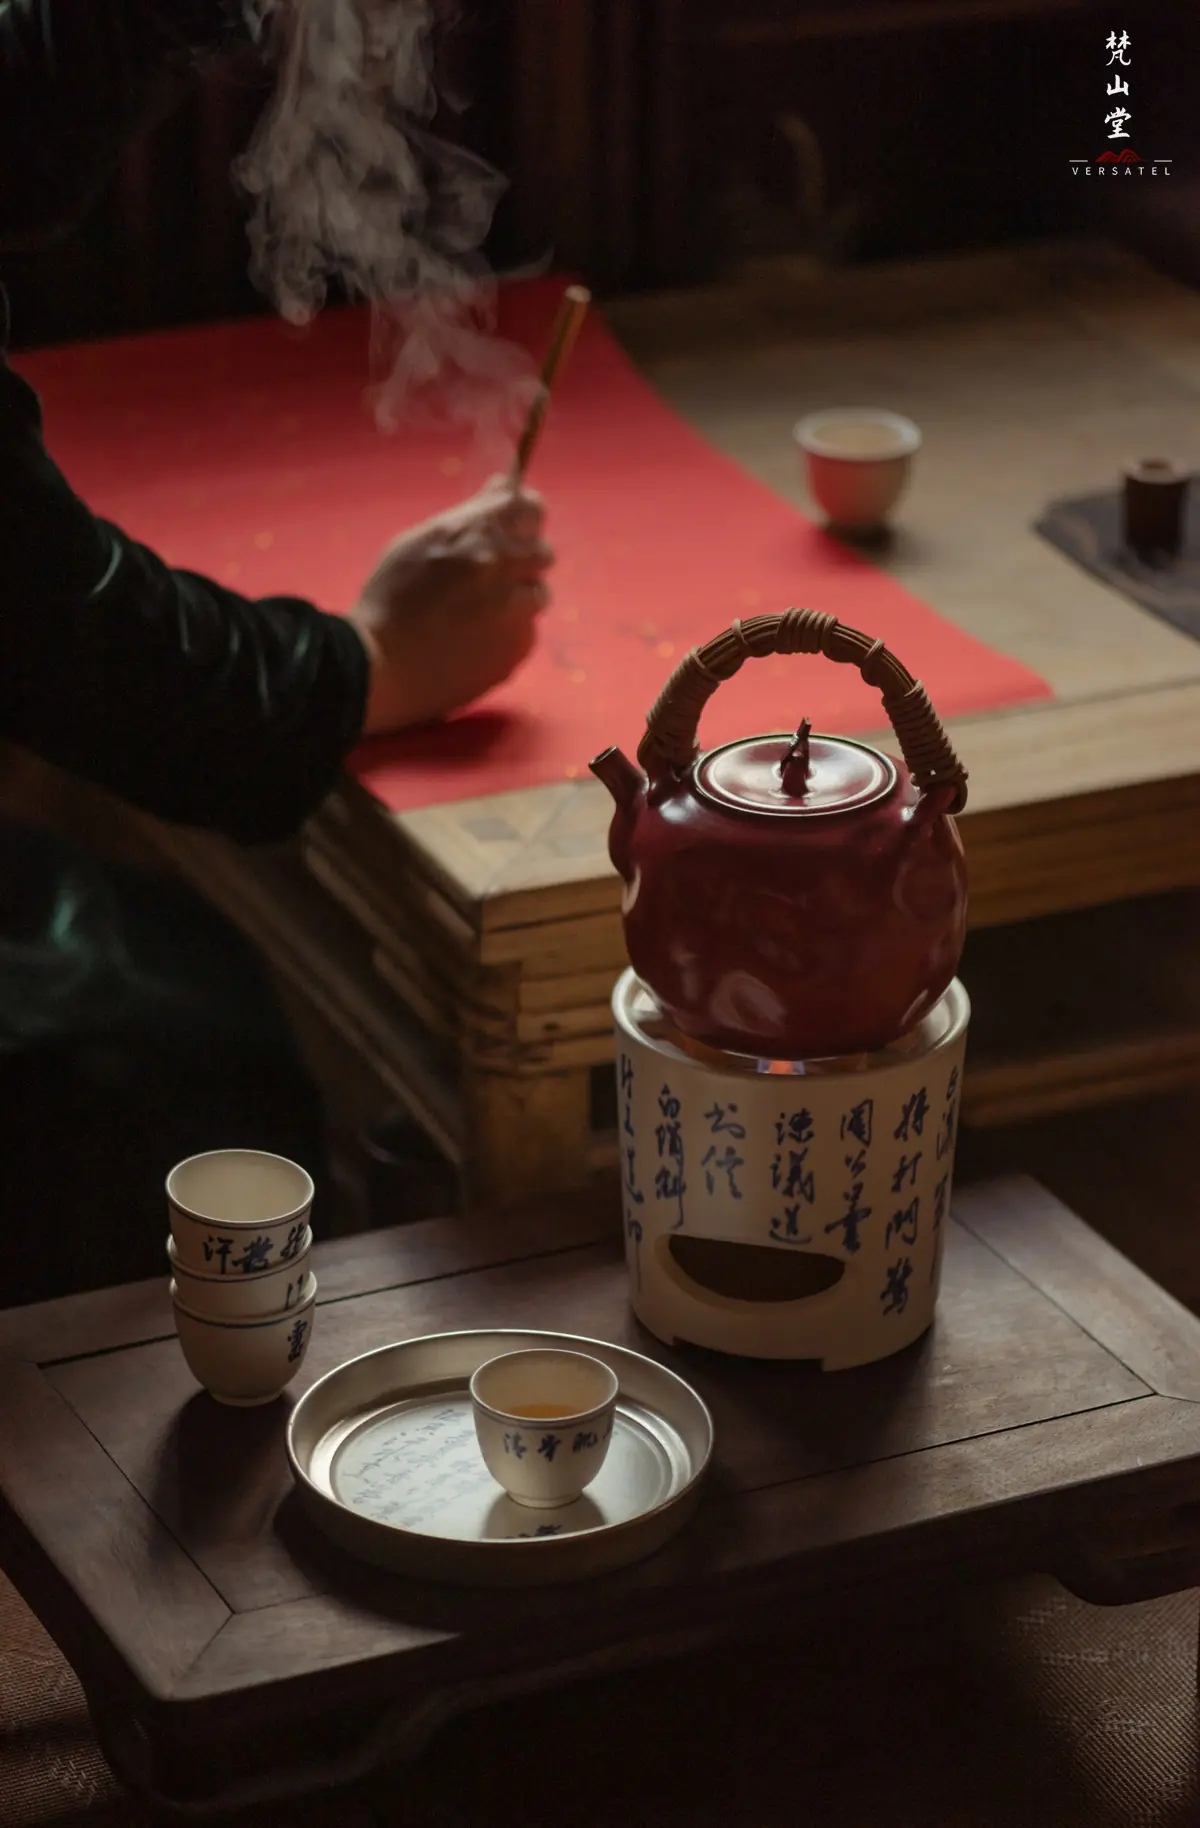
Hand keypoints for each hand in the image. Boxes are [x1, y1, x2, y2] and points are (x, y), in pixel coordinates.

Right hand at [348, 478, 552, 735]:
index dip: (524, 516)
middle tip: (490, 575)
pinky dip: (509, 633)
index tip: (515, 525)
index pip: (530, 508)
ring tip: (478, 613)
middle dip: (522, 559)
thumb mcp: (420, 540)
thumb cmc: (389, 597)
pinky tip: (476, 640)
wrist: (380, 667)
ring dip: (517, 598)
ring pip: (538, 595)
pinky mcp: (516, 652)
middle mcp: (503, 569)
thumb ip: (470, 514)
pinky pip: (527, 632)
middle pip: (543, 553)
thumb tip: (506, 486)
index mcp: (477, 534)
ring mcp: (514, 614)